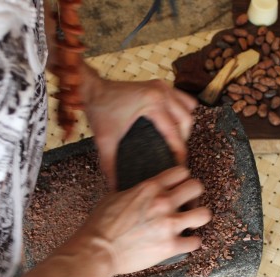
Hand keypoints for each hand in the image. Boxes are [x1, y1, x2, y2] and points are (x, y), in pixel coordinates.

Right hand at [60, 166, 211, 276]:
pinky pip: (195, 242)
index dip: (181, 179)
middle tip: (187, 204)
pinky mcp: (170, 247)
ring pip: (204, 214)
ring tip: (190, 223)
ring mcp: (169, 225)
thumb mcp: (115, 197)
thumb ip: (134, 191)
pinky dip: (190, 243)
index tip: (178, 186)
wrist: (97, 250)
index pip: (180, 171)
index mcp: (150, 187)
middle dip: (194, 195)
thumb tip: (138, 190)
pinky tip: (183, 243)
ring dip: (198, 218)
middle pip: (197, 187)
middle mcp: (163, 202)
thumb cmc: (100, 225)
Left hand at [80, 63, 197, 189]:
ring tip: (175, 140)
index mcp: (153, 104)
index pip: (175, 133)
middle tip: (174, 156)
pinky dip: (181, 111)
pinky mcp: (159, 84)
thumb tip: (115, 189)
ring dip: (184, 125)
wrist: (91, 89)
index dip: (180, 153)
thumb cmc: (99, 112)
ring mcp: (162, 86)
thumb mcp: (105, 141)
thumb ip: (110, 167)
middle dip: (183, 140)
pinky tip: (173, 124)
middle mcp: (161, 92)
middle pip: (186, 120)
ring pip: (188, 108)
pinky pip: (182, 98)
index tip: (179, 167)